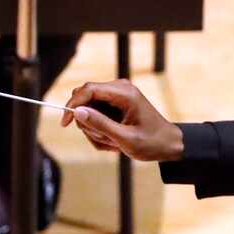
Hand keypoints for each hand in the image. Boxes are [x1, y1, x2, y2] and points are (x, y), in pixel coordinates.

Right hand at [60, 79, 183, 161]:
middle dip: (88, 122)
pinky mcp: (116, 104)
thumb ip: (101, 125)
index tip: (65, 123)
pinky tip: (113, 141)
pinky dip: (99, 131)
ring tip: (112, 143)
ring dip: (95, 130)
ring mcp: (118, 96)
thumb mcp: (125, 138)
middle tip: (103, 139)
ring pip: (89, 109)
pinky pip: (96, 115)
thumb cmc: (152, 142)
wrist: (168, 144)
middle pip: (85, 98)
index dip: (73, 104)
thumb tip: (77, 111)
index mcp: (125, 93)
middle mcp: (120, 89)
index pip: (88, 89)